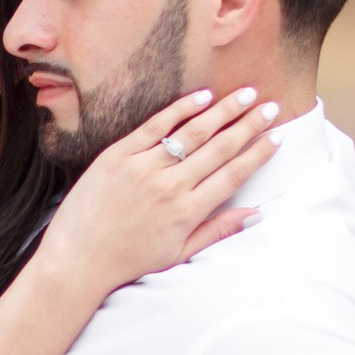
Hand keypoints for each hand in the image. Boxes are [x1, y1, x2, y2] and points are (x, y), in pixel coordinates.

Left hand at [33, 86, 281, 299]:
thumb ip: (218, 231)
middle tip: (271, 106)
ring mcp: (144, 168)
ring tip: (245, 94)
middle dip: (250, 124)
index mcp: (189, 212)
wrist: (78, 259)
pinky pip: (155, 125)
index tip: (277, 135)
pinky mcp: (118, 155)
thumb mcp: (178, 253)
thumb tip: (256, 213)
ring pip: (193, 132)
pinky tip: (202, 96)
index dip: (259, 152)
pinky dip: (180, 109)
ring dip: (224, 110)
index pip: (234, 174)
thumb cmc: (128, 259)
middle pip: (221, 148)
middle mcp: (171, 187)